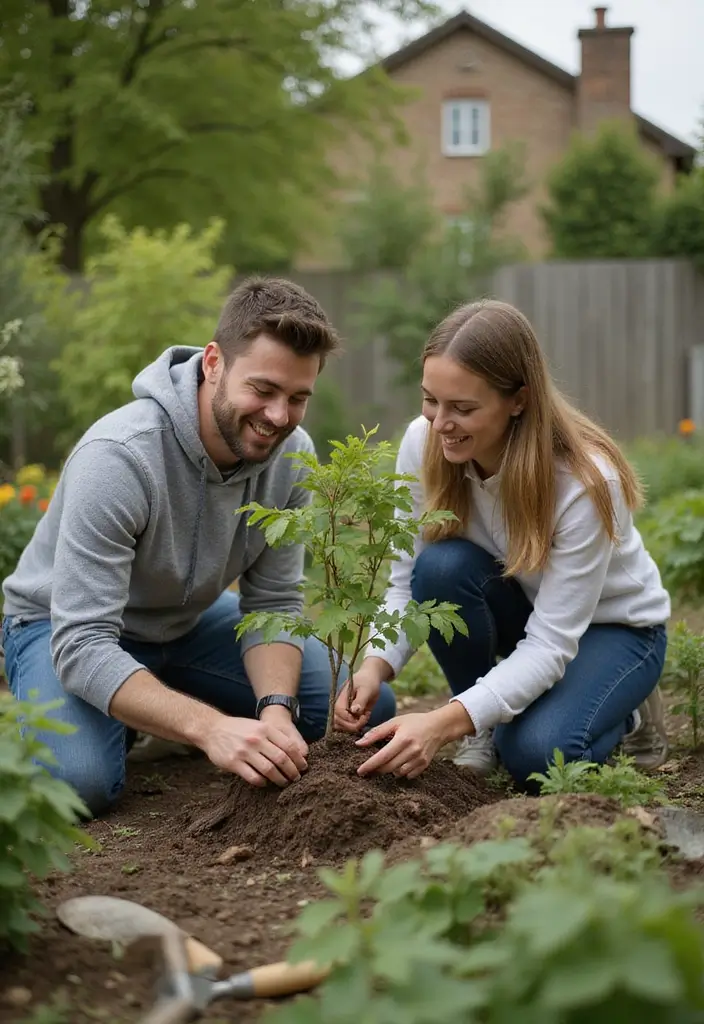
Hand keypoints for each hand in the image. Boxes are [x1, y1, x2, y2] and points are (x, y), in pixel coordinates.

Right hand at [202, 713, 307, 787]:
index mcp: (264, 729)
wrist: (212, 729)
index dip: (298, 758)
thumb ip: (274, 735)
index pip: (288, 745)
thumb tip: (296, 751)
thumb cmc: (239, 728)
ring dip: (280, 779)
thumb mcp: (258, 725)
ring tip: (284, 783)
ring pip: (269, 770)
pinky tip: (265, 782)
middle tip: (296, 778)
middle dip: (292, 771)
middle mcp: (256, 739)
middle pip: (281, 759)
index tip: (303, 767)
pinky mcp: (234, 763)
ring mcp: (244, 751)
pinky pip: (253, 777)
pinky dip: (262, 782)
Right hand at [334, 664, 382, 733]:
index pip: (338, 711)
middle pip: (337, 720)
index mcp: (342, 696)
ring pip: (339, 725)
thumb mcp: (367, 689)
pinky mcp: (347, 715)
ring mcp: (342, 710)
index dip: (348, 718)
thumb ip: (360, 700)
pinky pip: (346, 726)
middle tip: (364, 718)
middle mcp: (339, 704)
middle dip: (351, 725)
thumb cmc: (368, 682)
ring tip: (364, 718)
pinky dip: (354, 727)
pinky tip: (363, 719)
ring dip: (352, 727)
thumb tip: (353, 710)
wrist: (370, 679)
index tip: (361, 716)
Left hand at [355, 704, 472, 779]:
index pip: (382, 757)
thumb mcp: (395, 722)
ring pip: (398, 773)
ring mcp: (419, 760)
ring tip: (387, 762)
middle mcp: (412, 751)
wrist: (439, 726)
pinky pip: (408, 776)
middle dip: (376, 770)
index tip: (359, 771)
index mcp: (403, 739)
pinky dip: (401, 772)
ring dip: (389, 770)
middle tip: (367, 770)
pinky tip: (399, 763)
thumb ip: (376, 732)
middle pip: (389, 768)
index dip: (369, 765)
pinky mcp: (424, 765)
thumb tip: (359, 743)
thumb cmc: (414, 722)